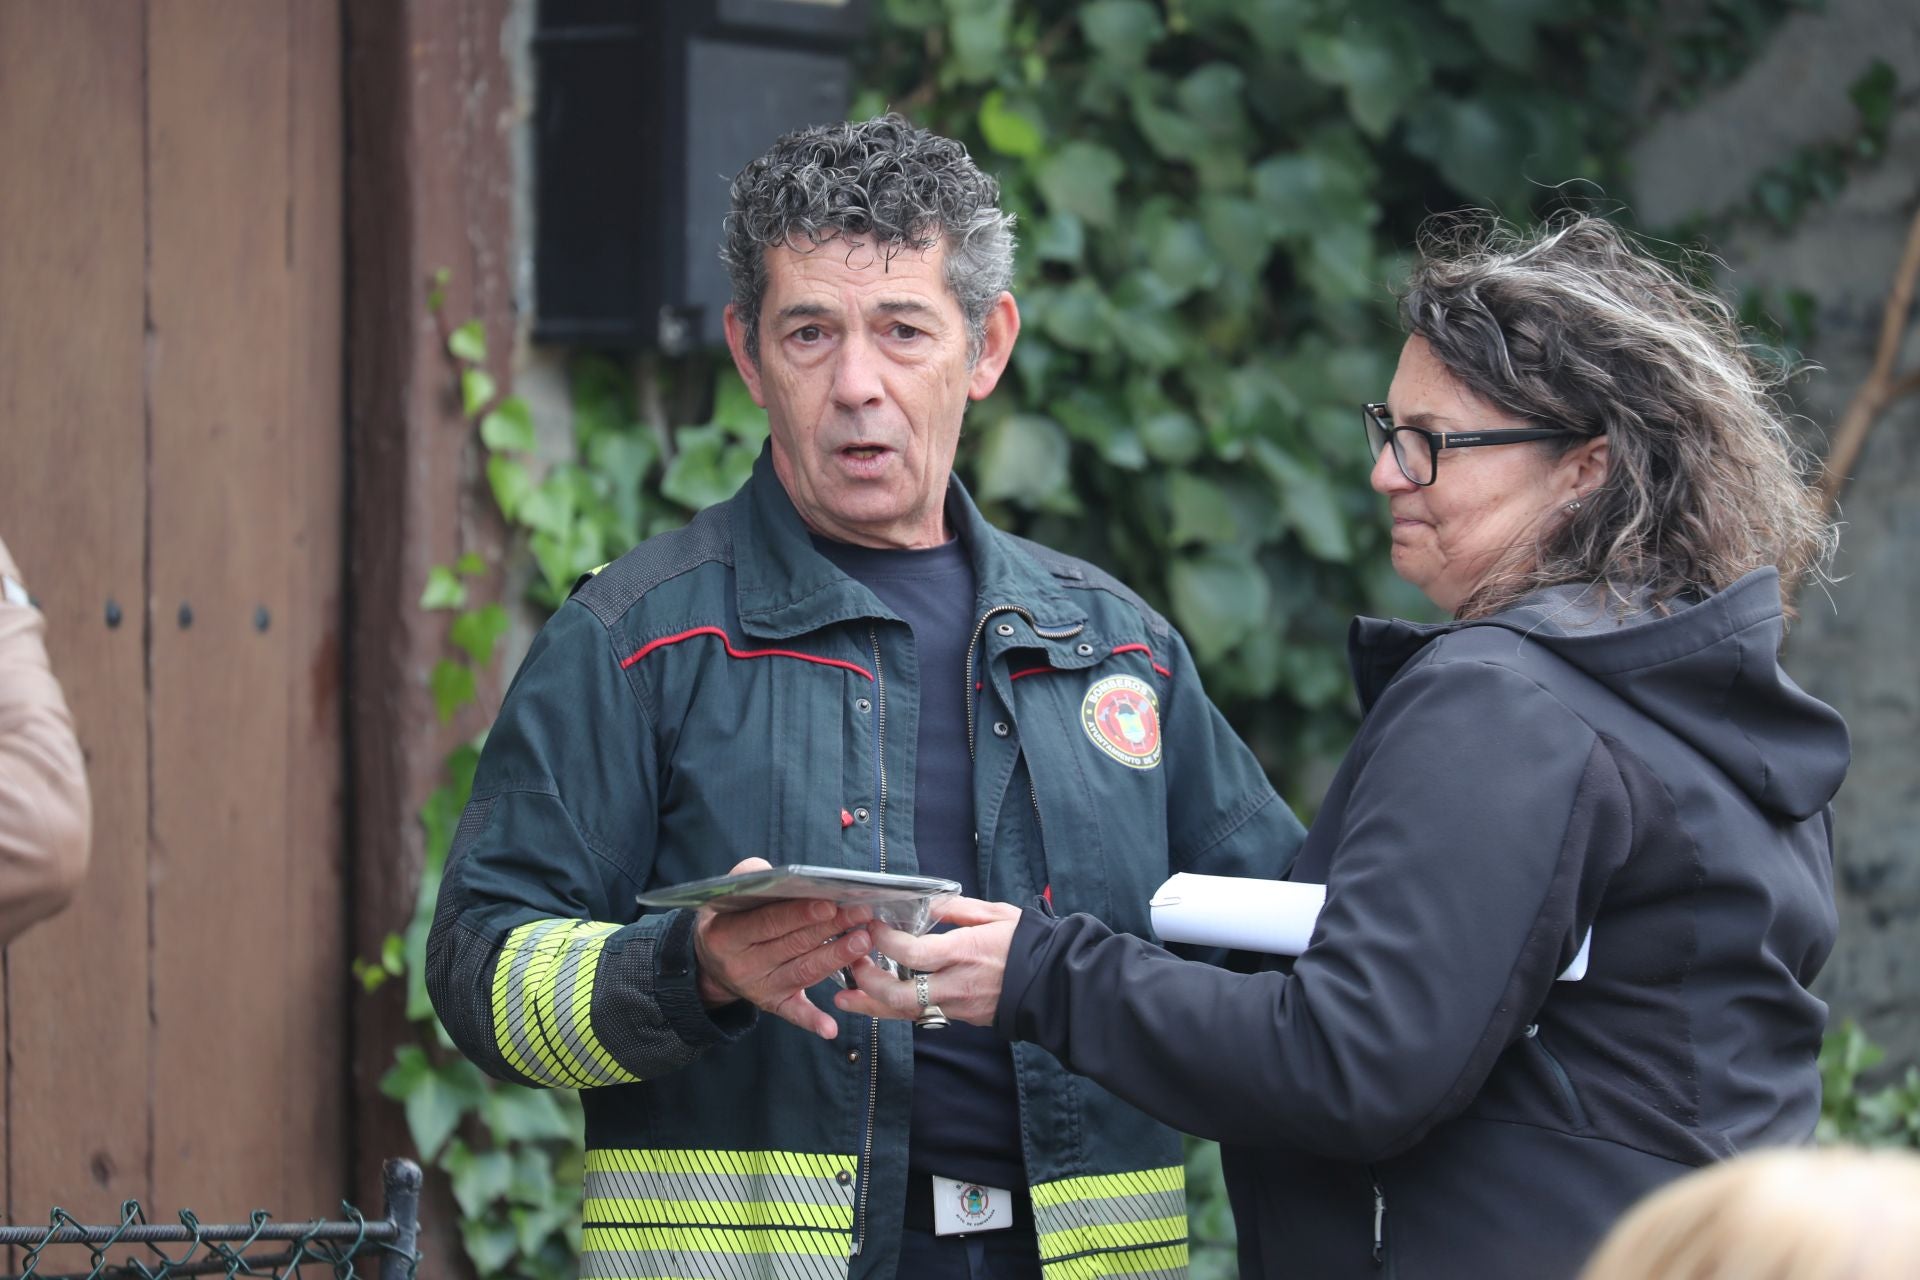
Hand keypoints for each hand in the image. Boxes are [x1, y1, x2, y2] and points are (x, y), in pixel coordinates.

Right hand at [693, 858, 873, 1039]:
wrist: (710, 962)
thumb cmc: (728, 919)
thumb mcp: (726, 896)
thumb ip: (749, 878)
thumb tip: (778, 875)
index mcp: (727, 935)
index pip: (768, 922)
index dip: (799, 914)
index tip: (830, 904)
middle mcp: (742, 965)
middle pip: (792, 945)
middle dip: (830, 929)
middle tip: (861, 915)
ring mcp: (759, 988)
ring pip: (802, 973)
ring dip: (835, 959)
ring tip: (863, 942)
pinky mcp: (772, 1004)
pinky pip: (794, 1013)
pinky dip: (812, 1021)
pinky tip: (831, 1028)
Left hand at [832, 897, 1020, 1027]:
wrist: (1055, 984)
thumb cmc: (1028, 944)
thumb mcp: (994, 914)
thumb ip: (954, 909)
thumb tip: (922, 904)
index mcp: (964, 952)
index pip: (911, 953)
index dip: (884, 941)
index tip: (872, 927)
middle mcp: (956, 984)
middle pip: (898, 994)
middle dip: (866, 983)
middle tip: (850, 965)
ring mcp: (958, 1006)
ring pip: (905, 1013)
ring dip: (872, 1005)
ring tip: (847, 997)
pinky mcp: (962, 1018)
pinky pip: (922, 1015)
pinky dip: (898, 1008)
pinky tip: (881, 1000)